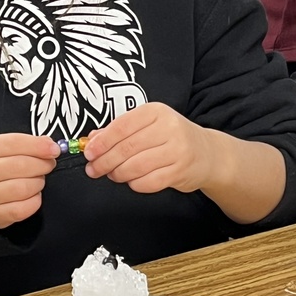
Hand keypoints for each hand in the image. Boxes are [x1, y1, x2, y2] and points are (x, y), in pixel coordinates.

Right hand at [0, 133, 59, 228]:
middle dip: (42, 165)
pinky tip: (32, 195)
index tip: (54, 149)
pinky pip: (23, 209)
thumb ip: (28, 144)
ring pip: (23, 188)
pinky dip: (34, 201)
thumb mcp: (7, 150)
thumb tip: (50, 146)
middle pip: (21, 165)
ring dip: (38, 183)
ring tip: (37, 180)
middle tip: (48, 165)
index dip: (38, 145)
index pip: (14, 143)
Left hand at [83, 103, 215, 193]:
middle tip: (93, 169)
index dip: (102, 142)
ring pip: (136, 166)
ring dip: (118, 174)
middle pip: (127, 148)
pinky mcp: (180, 171)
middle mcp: (169, 128)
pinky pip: (148, 182)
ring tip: (112, 174)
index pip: (121, 126)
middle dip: (105, 161)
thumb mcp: (148, 125)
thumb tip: (92, 140)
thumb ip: (120, 130)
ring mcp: (177, 150)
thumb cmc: (171, 137)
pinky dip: (135, 184)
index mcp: (156, 112)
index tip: (89, 152)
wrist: (206, 153)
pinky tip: (131, 181)